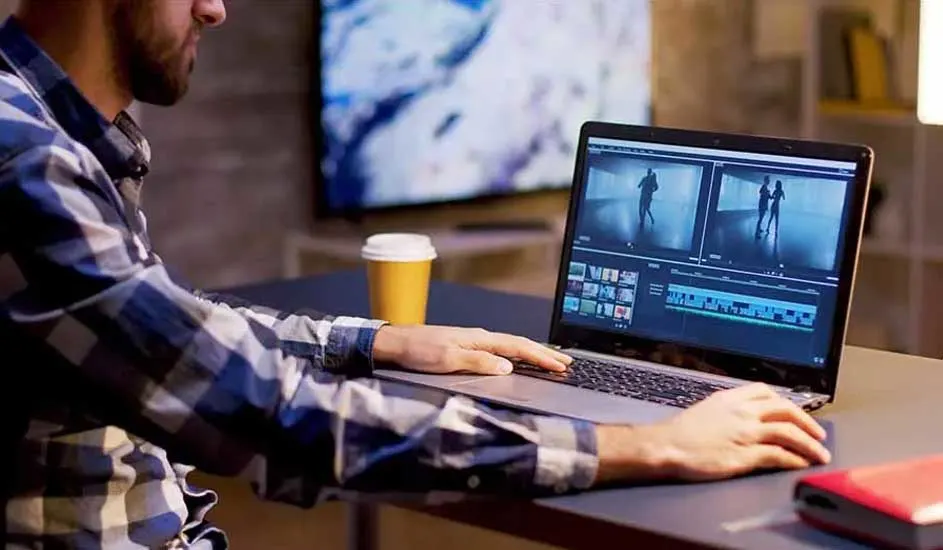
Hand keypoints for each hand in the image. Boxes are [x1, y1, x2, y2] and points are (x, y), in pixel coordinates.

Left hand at [372, 325, 571, 374]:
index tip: (561, 365)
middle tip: (566, 362)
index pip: (518, 347)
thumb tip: (508, 366)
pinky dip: (516, 355)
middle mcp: (480, 337)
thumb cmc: (418, 351)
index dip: (541, 357)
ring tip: (549, 361)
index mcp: (480, 339)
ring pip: (511, 346)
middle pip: (519, 344)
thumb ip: (478, 362)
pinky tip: (518, 361)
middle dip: (543, 353)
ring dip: (532, 354)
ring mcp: (474, 341)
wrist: (395, 342)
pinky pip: (500, 349)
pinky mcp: (466, 346)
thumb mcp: (448, 360)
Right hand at [595, 383, 830, 483]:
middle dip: (807, 422)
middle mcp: (742, 412)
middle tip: (818, 434)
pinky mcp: (746, 455)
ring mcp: (746, 432)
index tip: (795, 411)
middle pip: (786, 410)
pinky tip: (801, 464)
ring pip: (789, 432)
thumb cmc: (680, 432)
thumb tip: (741, 417)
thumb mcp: (706, 409)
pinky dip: (795, 459)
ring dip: (809, 444)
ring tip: (819, 454)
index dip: (786, 401)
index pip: (767, 392)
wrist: (667, 446)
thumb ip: (727, 410)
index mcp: (731, 398)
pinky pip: (779, 455)